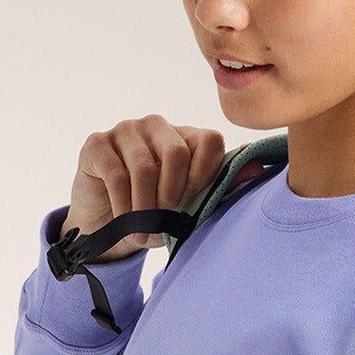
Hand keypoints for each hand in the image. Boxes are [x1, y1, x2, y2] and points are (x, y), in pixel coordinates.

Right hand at [60, 116, 226, 261]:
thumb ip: (221, 187)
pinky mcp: (96, 143)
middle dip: (174, 193)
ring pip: (145, 167)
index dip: (205, 175)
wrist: (106, 225)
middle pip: (178, 152)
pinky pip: (117, 175)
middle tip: (166, 217)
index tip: (192, 200)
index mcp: (185, 136)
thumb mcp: (190, 206)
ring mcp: (125, 130)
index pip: (211, 140)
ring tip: (144, 228)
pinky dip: (124, 206)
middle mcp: (157, 126)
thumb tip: (257, 168)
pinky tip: (126, 223)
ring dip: (147, 206)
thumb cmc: (153, 213)